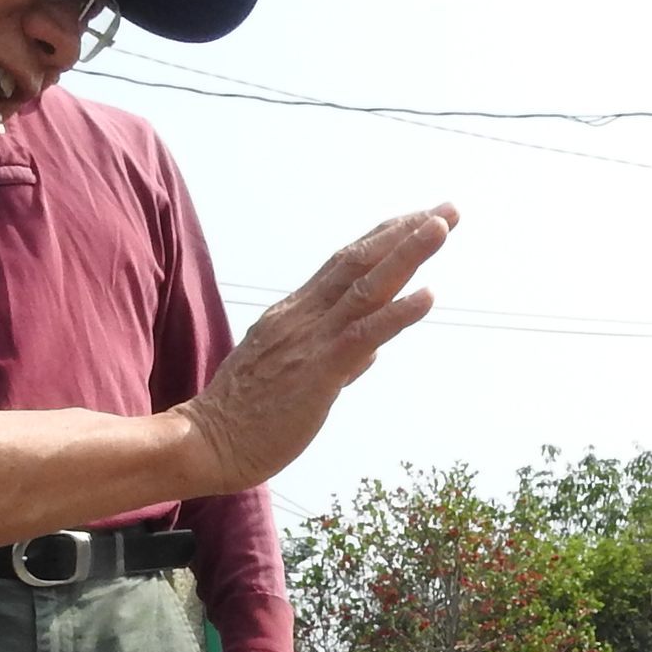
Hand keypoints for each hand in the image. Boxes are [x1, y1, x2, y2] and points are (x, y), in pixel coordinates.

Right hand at [178, 207, 456, 493]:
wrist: (205, 442)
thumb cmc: (246, 417)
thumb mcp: (292, 375)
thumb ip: (336, 359)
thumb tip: (371, 351)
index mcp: (295, 314)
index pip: (345, 264)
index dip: (383, 239)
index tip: (416, 219)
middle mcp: (303, 317)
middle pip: (359, 261)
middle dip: (404, 233)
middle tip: (446, 209)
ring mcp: (310, 341)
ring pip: (365, 287)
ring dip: (406, 254)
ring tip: (440, 226)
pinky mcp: (317, 372)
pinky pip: (362, 336)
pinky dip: (397, 313)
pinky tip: (428, 295)